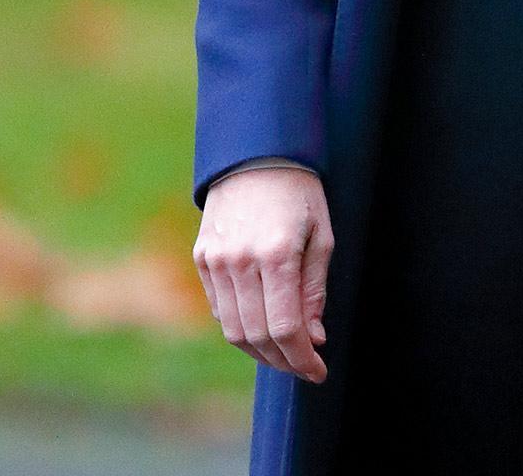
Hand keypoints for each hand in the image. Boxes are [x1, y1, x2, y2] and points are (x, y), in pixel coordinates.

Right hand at [193, 165, 333, 383]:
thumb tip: (312, 339)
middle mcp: (240, 260)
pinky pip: (219, 309)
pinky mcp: (202, 257)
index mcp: (276, 253)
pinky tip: (260, 326)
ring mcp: (216, 260)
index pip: (285, 328)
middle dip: (283, 361)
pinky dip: (239, 327)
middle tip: (303, 366)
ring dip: (260, 351)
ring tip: (284, 352)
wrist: (255, 151)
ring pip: (233, 330)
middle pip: (257, 337)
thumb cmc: (299, 191)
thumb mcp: (321, 234)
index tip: (318, 371)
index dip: (302, 359)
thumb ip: (314, 290)